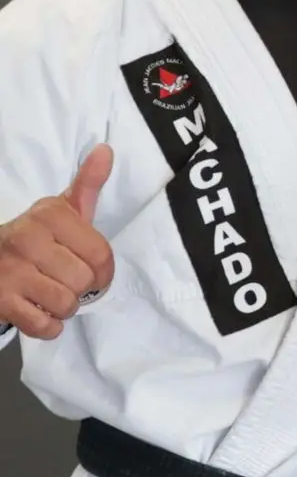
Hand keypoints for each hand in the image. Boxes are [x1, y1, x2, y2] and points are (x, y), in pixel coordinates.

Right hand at [0, 146, 115, 340]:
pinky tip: (39, 312)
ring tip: (51, 296)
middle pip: (83, 281)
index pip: (101, 255)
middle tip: (66, 282)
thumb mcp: (59, 210)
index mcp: (49, 216)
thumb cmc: (33, 238)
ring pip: (65, 304)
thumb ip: (86, 186)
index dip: (104, 271)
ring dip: (64, 308)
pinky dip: (48, 326)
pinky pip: (43, 326)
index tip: (93, 271)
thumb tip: (107, 150)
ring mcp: (10, 271)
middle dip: (81, 289)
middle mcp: (27, 239)